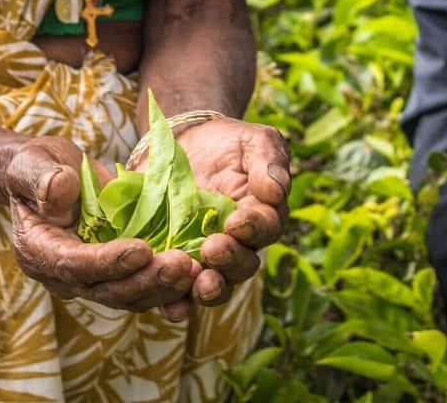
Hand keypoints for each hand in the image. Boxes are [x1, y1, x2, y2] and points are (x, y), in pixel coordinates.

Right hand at [2, 136, 198, 320]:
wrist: (50, 176)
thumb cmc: (38, 167)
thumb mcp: (33, 162)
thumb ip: (42, 176)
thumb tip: (58, 189)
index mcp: (39, 251)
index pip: (73, 265)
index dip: (108, 261)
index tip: (142, 249)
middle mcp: (66, 275)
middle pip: (107, 290)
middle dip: (146, 280)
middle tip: (180, 265)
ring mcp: (94, 278)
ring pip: (131, 295)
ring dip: (164, 287)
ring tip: (195, 270)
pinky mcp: (118, 272)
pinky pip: (145, 287)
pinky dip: (171, 287)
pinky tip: (199, 275)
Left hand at [135, 118, 289, 306]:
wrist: (186, 143)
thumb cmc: (229, 143)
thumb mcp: (254, 140)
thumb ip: (268, 161)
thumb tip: (277, 190)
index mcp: (262, 217)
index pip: (266, 228)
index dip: (254, 228)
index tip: (237, 221)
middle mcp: (239, 245)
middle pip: (242, 266)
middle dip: (230, 261)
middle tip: (213, 248)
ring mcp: (206, 258)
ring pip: (214, 286)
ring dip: (207, 290)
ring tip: (199, 283)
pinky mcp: (174, 263)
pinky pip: (178, 292)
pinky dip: (176, 303)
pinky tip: (169, 306)